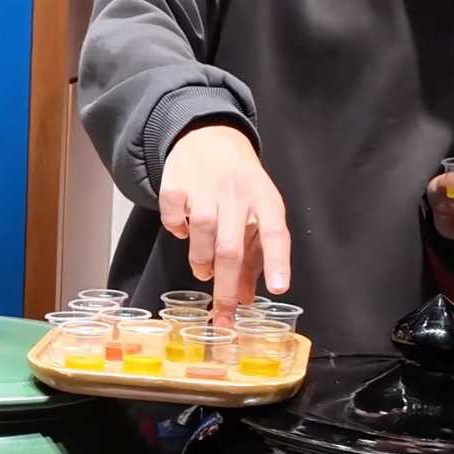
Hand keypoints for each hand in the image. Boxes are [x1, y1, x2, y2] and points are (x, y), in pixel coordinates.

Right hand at [158, 123, 289, 307]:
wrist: (209, 137)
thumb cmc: (240, 184)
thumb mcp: (257, 212)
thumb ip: (254, 257)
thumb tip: (247, 300)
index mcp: (265, 199)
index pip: (275, 233)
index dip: (278, 262)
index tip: (279, 288)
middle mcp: (237, 193)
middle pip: (231, 247)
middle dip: (226, 287)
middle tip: (224, 316)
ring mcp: (205, 187)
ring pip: (202, 235)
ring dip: (201, 262)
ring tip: (204, 271)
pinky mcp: (177, 183)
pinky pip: (174, 218)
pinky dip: (176, 231)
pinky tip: (183, 231)